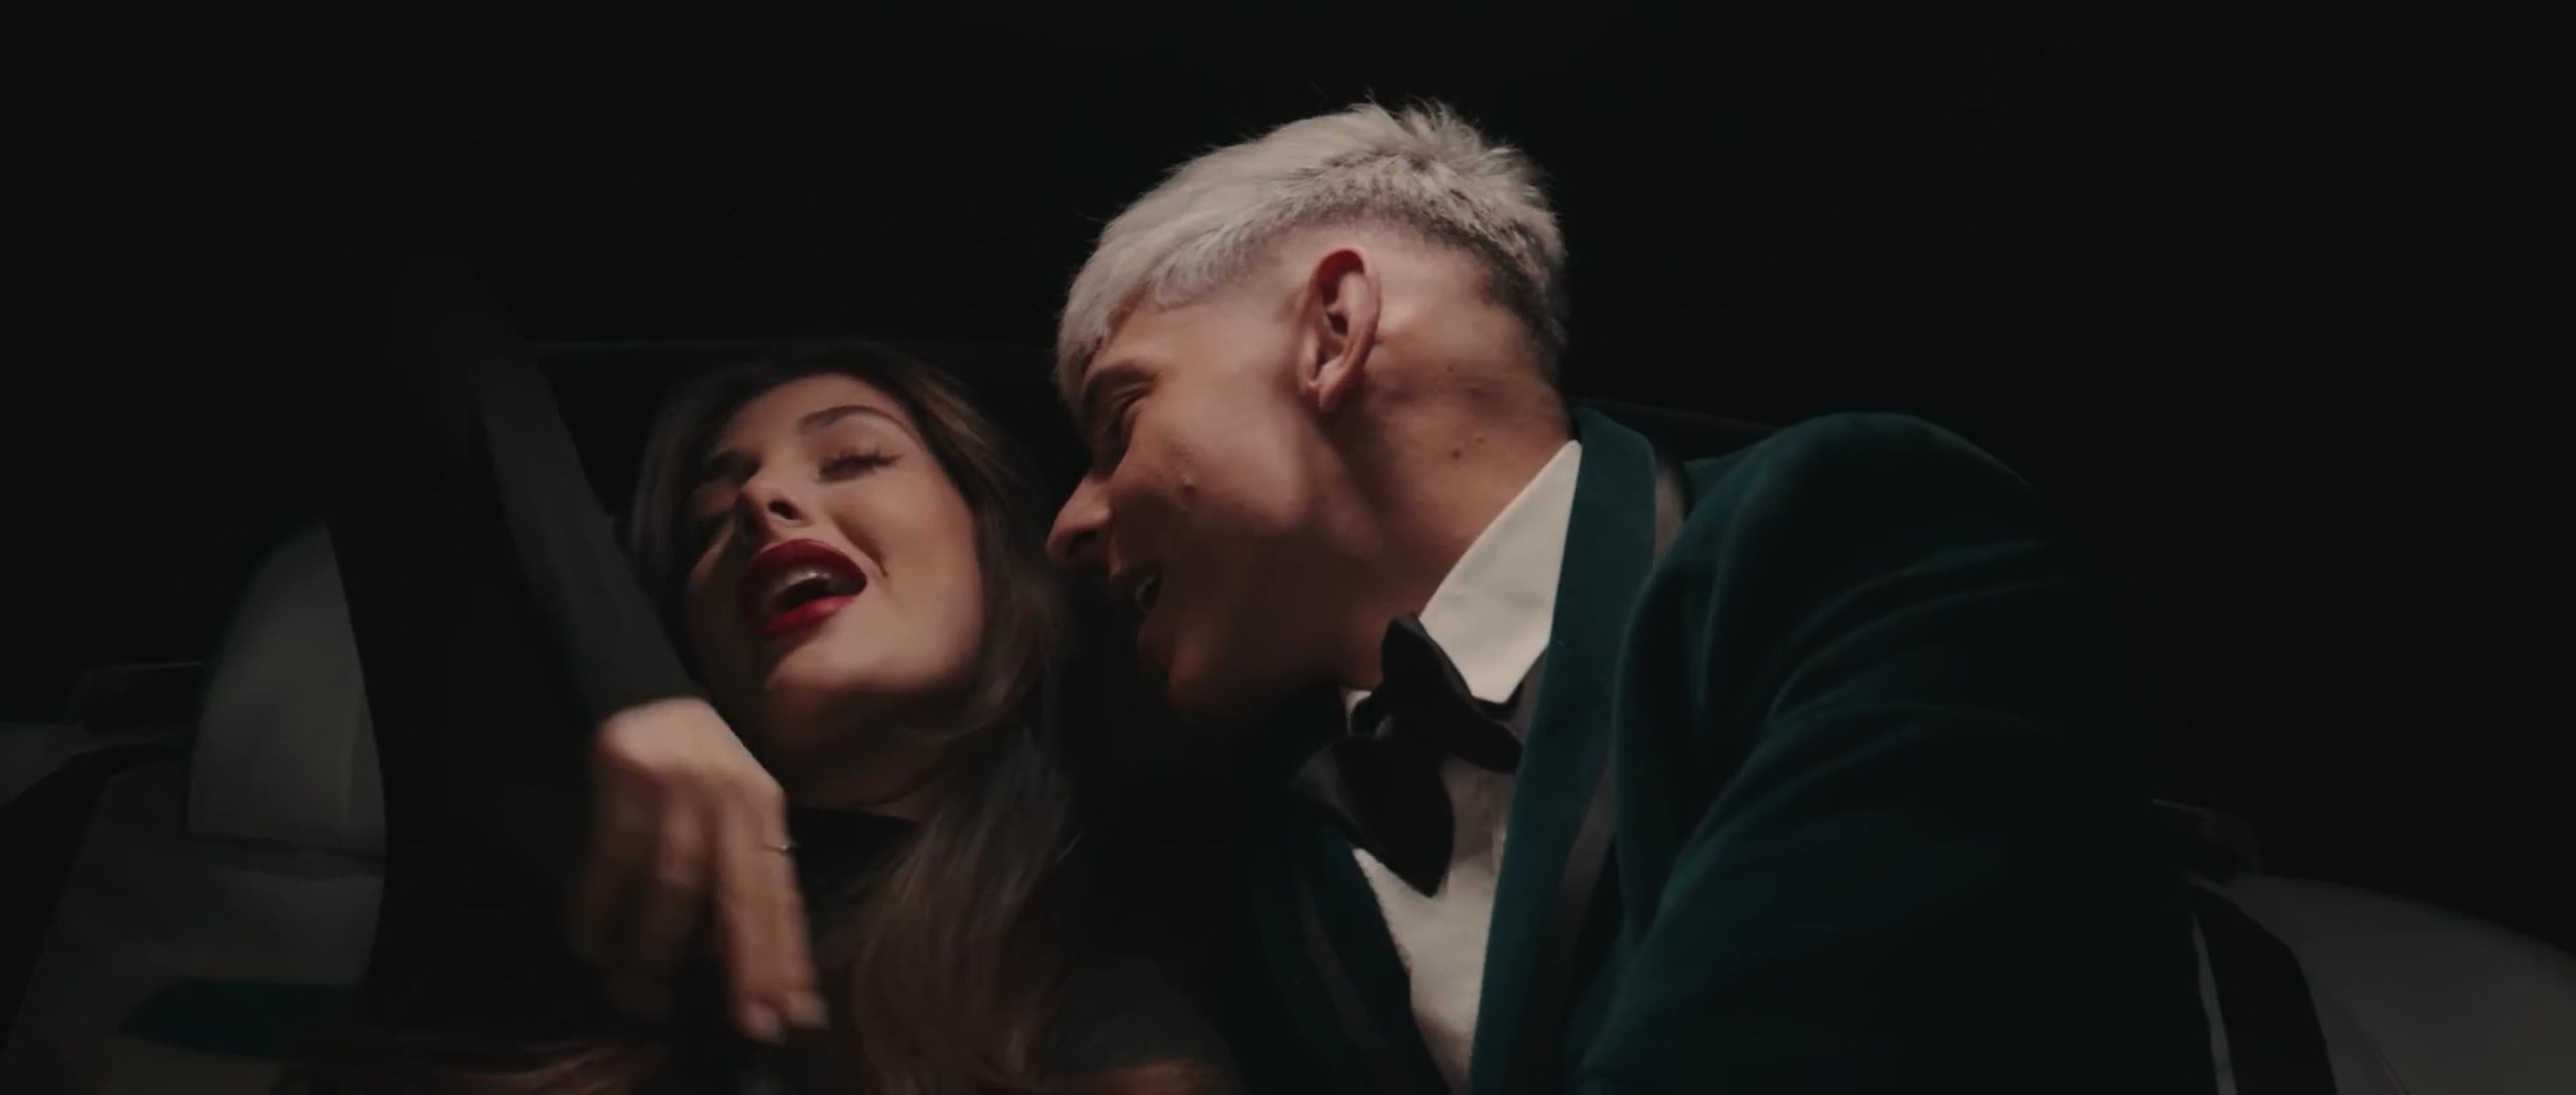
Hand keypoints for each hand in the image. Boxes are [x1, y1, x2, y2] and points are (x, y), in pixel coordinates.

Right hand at [570, 697, 826, 1041]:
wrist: (643, 685)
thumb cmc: (695, 761)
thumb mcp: (736, 805)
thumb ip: (744, 869)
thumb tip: (741, 955)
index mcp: (767, 808)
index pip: (780, 893)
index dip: (785, 955)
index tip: (793, 1012)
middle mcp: (734, 797)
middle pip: (742, 894)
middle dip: (746, 964)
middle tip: (746, 1021)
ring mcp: (682, 784)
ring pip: (674, 884)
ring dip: (655, 947)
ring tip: (640, 995)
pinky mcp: (629, 773)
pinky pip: (615, 856)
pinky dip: (601, 905)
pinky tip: (591, 941)